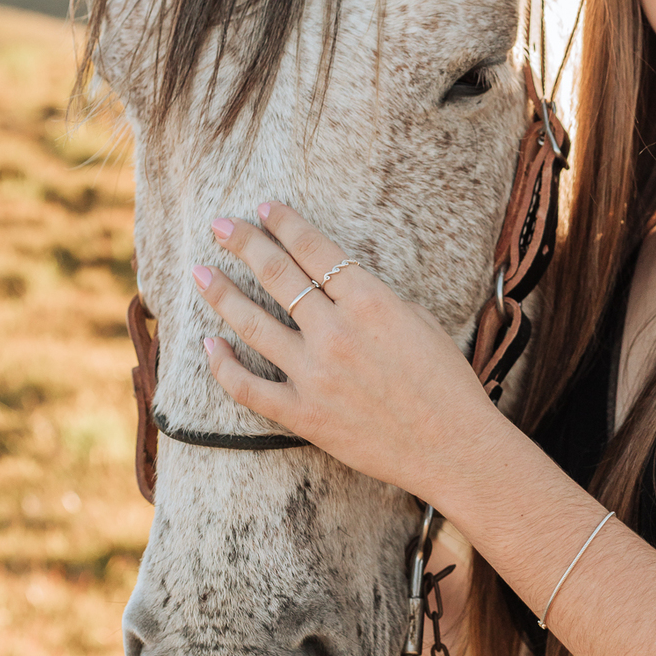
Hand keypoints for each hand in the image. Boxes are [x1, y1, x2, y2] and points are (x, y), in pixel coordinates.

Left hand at [194, 202, 495, 495]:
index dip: (284, 224)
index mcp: (370, 302)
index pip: (314, 250)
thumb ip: (375, 302)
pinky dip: (222, 365)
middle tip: (221, 226)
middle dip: (244, 243)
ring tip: (202, 273)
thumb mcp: (421, 323)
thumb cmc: (447, 384)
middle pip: (277, 275)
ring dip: (221, 294)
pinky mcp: (303, 414)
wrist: (454, 447)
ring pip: (252, 323)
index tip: (264, 208)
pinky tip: (209, 344)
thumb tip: (341, 292)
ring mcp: (314, 374)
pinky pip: (248, 387)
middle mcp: (335, 332)